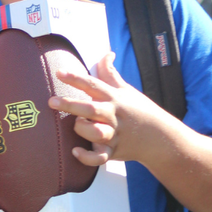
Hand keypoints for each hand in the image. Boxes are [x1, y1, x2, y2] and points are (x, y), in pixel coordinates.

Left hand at [48, 53, 163, 166]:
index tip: (59, 73)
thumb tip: (107, 54)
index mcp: (114, 98)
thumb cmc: (139, 110)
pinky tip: (75, 151)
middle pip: (91, 109)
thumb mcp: (126, 90)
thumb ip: (111, 73)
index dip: (76, 78)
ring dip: (83, 129)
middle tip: (52, 101)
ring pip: (96, 133)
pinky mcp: (114, 152)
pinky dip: (87, 157)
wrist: (160, 136)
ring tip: (77, 125)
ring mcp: (114, 134)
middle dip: (71, 105)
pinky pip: (99, 158)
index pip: (93, 85)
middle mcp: (113, 115)